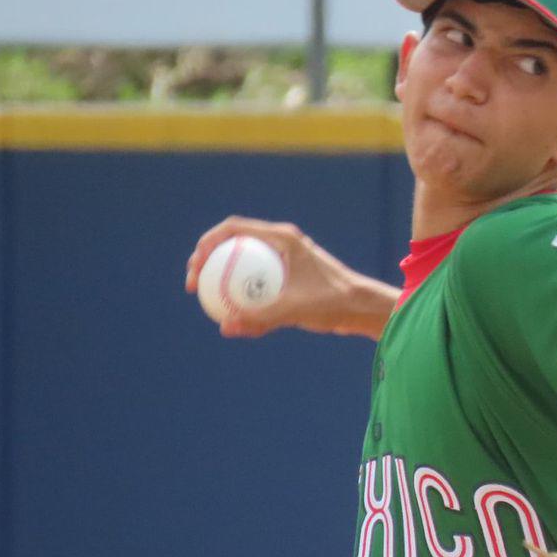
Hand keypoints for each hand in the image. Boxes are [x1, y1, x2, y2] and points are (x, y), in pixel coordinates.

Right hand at [184, 216, 388, 338]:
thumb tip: (226, 327)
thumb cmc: (333, 302)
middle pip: (233, 244)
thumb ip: (260, 318)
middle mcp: (281, 244)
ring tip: (208, 302)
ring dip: (223, 279)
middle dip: (207, 261)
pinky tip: (233, 319)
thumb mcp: (295, 310)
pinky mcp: (289, 279)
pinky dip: (244, 297)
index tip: (195, 269)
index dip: (206, 244)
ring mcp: (285, 261)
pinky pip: (258, 285)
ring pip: (244, 265)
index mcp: (282, 238)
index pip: (232, 229)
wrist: (363, 308)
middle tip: (194, 286)